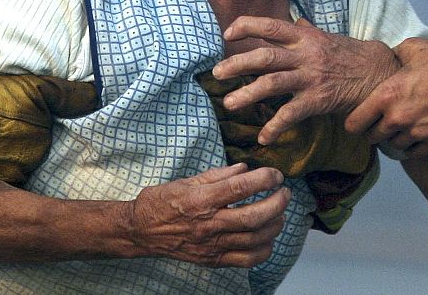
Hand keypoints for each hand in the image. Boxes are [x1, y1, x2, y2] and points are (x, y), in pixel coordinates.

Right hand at [126, 164, 288, 266]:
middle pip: (254, 216)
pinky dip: (264, 249)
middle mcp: (208, 224)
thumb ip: (218, 175)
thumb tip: (245, 168)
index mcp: (201, 199)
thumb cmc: (162, 201)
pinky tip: (267, 237)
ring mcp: (211, 245)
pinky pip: (246, 260)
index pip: (240, 187)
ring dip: (275, 225)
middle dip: (277, 203)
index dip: (264, 179)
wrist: (141, 231)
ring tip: (279, 213)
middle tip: (285, 193)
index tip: (276, 175)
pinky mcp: (212, 260)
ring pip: (255, 240)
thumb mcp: (187, 180)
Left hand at [212, 17, 399, 144]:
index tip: (227, 33)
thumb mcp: (327, 37)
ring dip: (248, 94)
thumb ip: (307, 31)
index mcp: (304, 37)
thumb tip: (293, 22)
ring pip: (273, 83)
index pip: (271, 26)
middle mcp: (305, 55)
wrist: (379, 73)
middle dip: (238, 64)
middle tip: (217, 73)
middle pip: (265, 56)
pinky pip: (292, 114)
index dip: (247, 27)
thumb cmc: (351, 54)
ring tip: (229, 103)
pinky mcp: (318, 100)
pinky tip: (263, 137)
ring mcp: (311, 78)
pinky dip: (275, 126)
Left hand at [345, 37, 427, 153]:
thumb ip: (393, 58)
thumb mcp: (413, 48)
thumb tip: (387, 61)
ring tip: (403, 127)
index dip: (354, 121)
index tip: (359, 119)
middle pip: (373, 138)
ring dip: (395, 138)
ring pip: (394, 147)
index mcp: (387, 95)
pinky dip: (414, 146)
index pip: (354, 123)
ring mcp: (419, 134)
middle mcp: (399, 118)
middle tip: (382, 122)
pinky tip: (418, 135)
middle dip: (375, 130)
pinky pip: (415, 153)